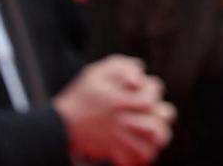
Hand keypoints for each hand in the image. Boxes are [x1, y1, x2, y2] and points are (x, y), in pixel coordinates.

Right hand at [54, 56, 175, 165]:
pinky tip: (143, 150)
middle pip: (158, 122)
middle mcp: (123, 121)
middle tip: (156, 113)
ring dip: (156, 139)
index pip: (153, 94)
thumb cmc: (80, 96)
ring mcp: (119, 139)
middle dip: (162, 115)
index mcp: (122, 100)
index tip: (145, 88)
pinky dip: (141, 158)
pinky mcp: (112, 152)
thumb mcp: (97, 72)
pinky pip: (133, 161)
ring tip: (155, 133)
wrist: (60, 124)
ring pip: (150, 146)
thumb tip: (141, 69)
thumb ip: (122, 66)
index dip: (153, 88)